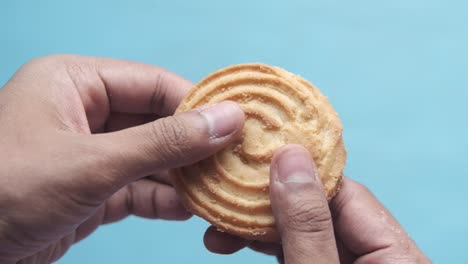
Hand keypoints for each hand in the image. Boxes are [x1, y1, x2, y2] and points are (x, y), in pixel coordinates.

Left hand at [0, 55, 243, 262]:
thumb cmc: (7, 192)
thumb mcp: (92, 163)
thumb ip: (164, 143)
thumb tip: (227, 120)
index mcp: (75, 83)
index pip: (152, 84)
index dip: (197, 104)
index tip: (238, 124)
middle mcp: (84, 113)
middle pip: (156, 123)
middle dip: (193, 146)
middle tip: (237, 160)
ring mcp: (89, 154)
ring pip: (151, 159)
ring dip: (184, 176)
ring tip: (222, 187)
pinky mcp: (92, 191)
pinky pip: (139, 188)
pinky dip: (165, 199)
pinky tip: (192, 208)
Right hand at [204, 145, 430, 262]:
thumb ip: (308, 226)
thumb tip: (291, 158)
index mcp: (395, 254)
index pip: (344, 191)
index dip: (298, 169)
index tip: (256, 152)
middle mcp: (376, 255)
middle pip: (318, 208)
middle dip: (267, 201)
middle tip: (224, 189)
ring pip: (301, 231)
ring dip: (257, 226)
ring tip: (217, 227)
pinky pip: (295, 250)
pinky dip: (265, 244)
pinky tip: (234, 240)